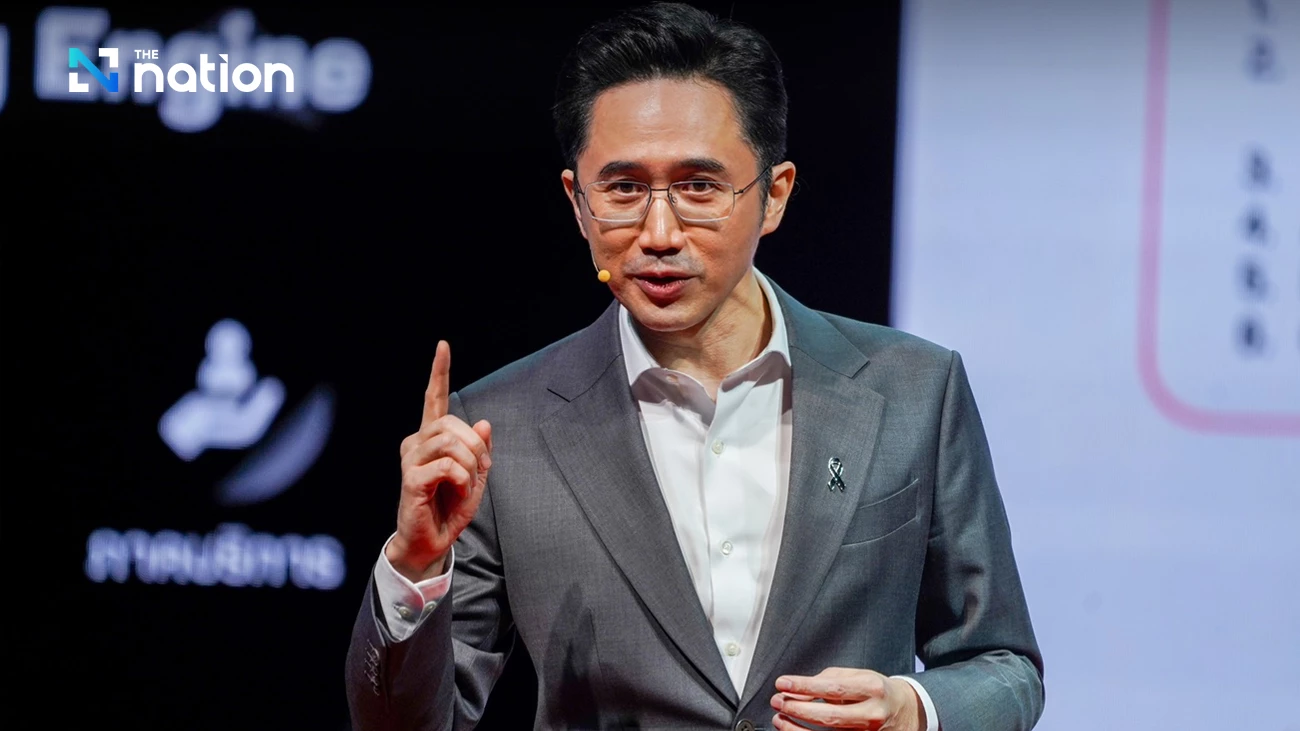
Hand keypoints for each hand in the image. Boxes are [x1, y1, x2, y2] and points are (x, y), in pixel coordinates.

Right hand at [387, 340, 492, 581]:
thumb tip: (483, 424)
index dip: (439, 372)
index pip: (434, 398)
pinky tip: (456, 492)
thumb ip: (480, 450)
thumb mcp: (475, 476)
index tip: (443, 346)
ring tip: (465, 484)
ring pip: (451, 443)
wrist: (433, 540)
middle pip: (453, 424)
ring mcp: (410, 459)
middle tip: (478, 472)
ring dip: (470, 465)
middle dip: (476, 448)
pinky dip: (462, 479)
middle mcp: (416, 442)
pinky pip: (447, 466)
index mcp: (431, 437)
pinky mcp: (410, 478)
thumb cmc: (450, 507)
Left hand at [770, 667, 923, 730]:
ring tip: (780, 718)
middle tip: (778, 701)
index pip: (832, 688)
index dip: (804, 686)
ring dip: (798, 728)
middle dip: (798, 709)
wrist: (906, 710)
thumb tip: (799, 689)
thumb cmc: (876, 690)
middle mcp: (872, 713)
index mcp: (872, 688)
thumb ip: (828, 680)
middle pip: (830, 716)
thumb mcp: (857, 676)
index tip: (783, 683)